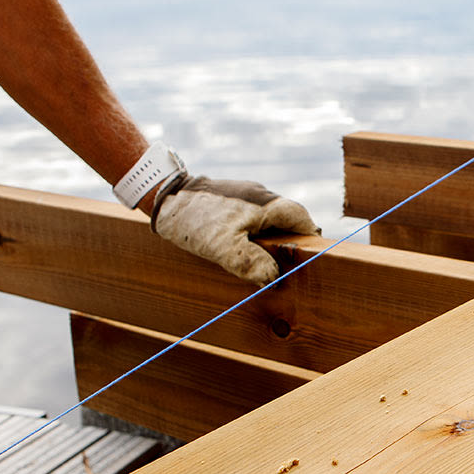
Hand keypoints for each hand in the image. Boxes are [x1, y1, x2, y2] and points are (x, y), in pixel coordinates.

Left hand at [153, 176, 319, 284]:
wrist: (164, 195)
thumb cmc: (195, 219)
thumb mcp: (223, 247)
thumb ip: (251, 264)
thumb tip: (273, 279)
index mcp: (267, 203)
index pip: (302, 219)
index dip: (309, 239)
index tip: (306, 259)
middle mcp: (260, 194)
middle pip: (287, 219)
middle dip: (287, 242)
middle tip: (281, 266)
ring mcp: (245, 194)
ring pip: (268, 218)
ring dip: (268, 238)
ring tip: (259, 260)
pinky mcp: (231, 198)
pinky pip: (251, 216)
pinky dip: (252, 232)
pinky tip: (240, 246)